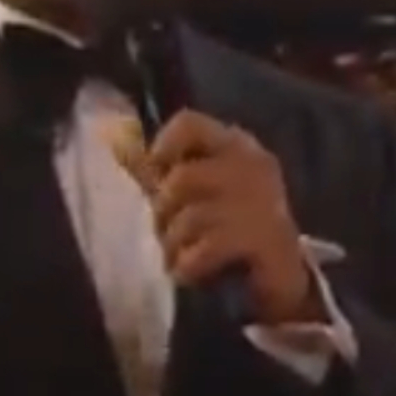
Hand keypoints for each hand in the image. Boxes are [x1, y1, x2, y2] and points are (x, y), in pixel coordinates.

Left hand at [146, 112, 319, 323]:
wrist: (282, 271)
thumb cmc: (228, 225)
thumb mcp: (195, 192)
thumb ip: (158, 169)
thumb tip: (113, 142)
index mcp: (235, 144)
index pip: (189, 123)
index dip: (161, 149)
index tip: (157, 175)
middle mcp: (252, 164)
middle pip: (181, 179)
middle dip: (163, 212)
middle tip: (168, 232)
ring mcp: (262, 201)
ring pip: (190, 218)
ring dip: (174, 244)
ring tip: (179, 255)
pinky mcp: (264, 238)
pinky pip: (204, 250)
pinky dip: (188, 266)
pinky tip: (190, 271)